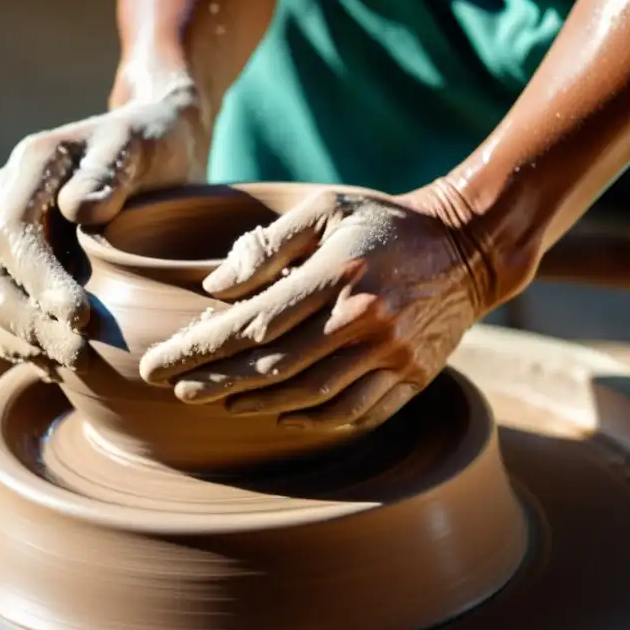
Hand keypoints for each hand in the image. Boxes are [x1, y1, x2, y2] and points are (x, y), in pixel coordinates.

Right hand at [0, 85, 207, 367]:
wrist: (161, 143)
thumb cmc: (157, 143)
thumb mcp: (144, 146)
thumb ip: (111, 172)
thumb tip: (77, 210)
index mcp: (32, 165)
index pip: (10, 230)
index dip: (37, 279)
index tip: (80, 315)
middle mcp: (7, 197)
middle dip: (24, 319)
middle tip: (76, 353)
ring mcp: (11, 232)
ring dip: (23, 337)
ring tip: (73, 364)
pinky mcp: (25, 262)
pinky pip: (7, 309)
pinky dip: (28, 340)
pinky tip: (64, 362)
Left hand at [139, 185, 511, 431]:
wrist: (471, 250)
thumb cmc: (385, 223)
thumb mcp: (327, 209)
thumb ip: (270, 245)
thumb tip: (215, 288)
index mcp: (339, 274)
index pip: (253, 323)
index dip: (199, 349)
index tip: (158, 364)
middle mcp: (365, 320)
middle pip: (274, 368)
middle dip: (216, 383)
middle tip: (177, 390)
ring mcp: (392, 355)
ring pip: (310, 397)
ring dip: (255, 405)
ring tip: (217, 402)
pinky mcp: (412, 378)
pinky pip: (354, 413)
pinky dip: (310, 420)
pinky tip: (278, 415)